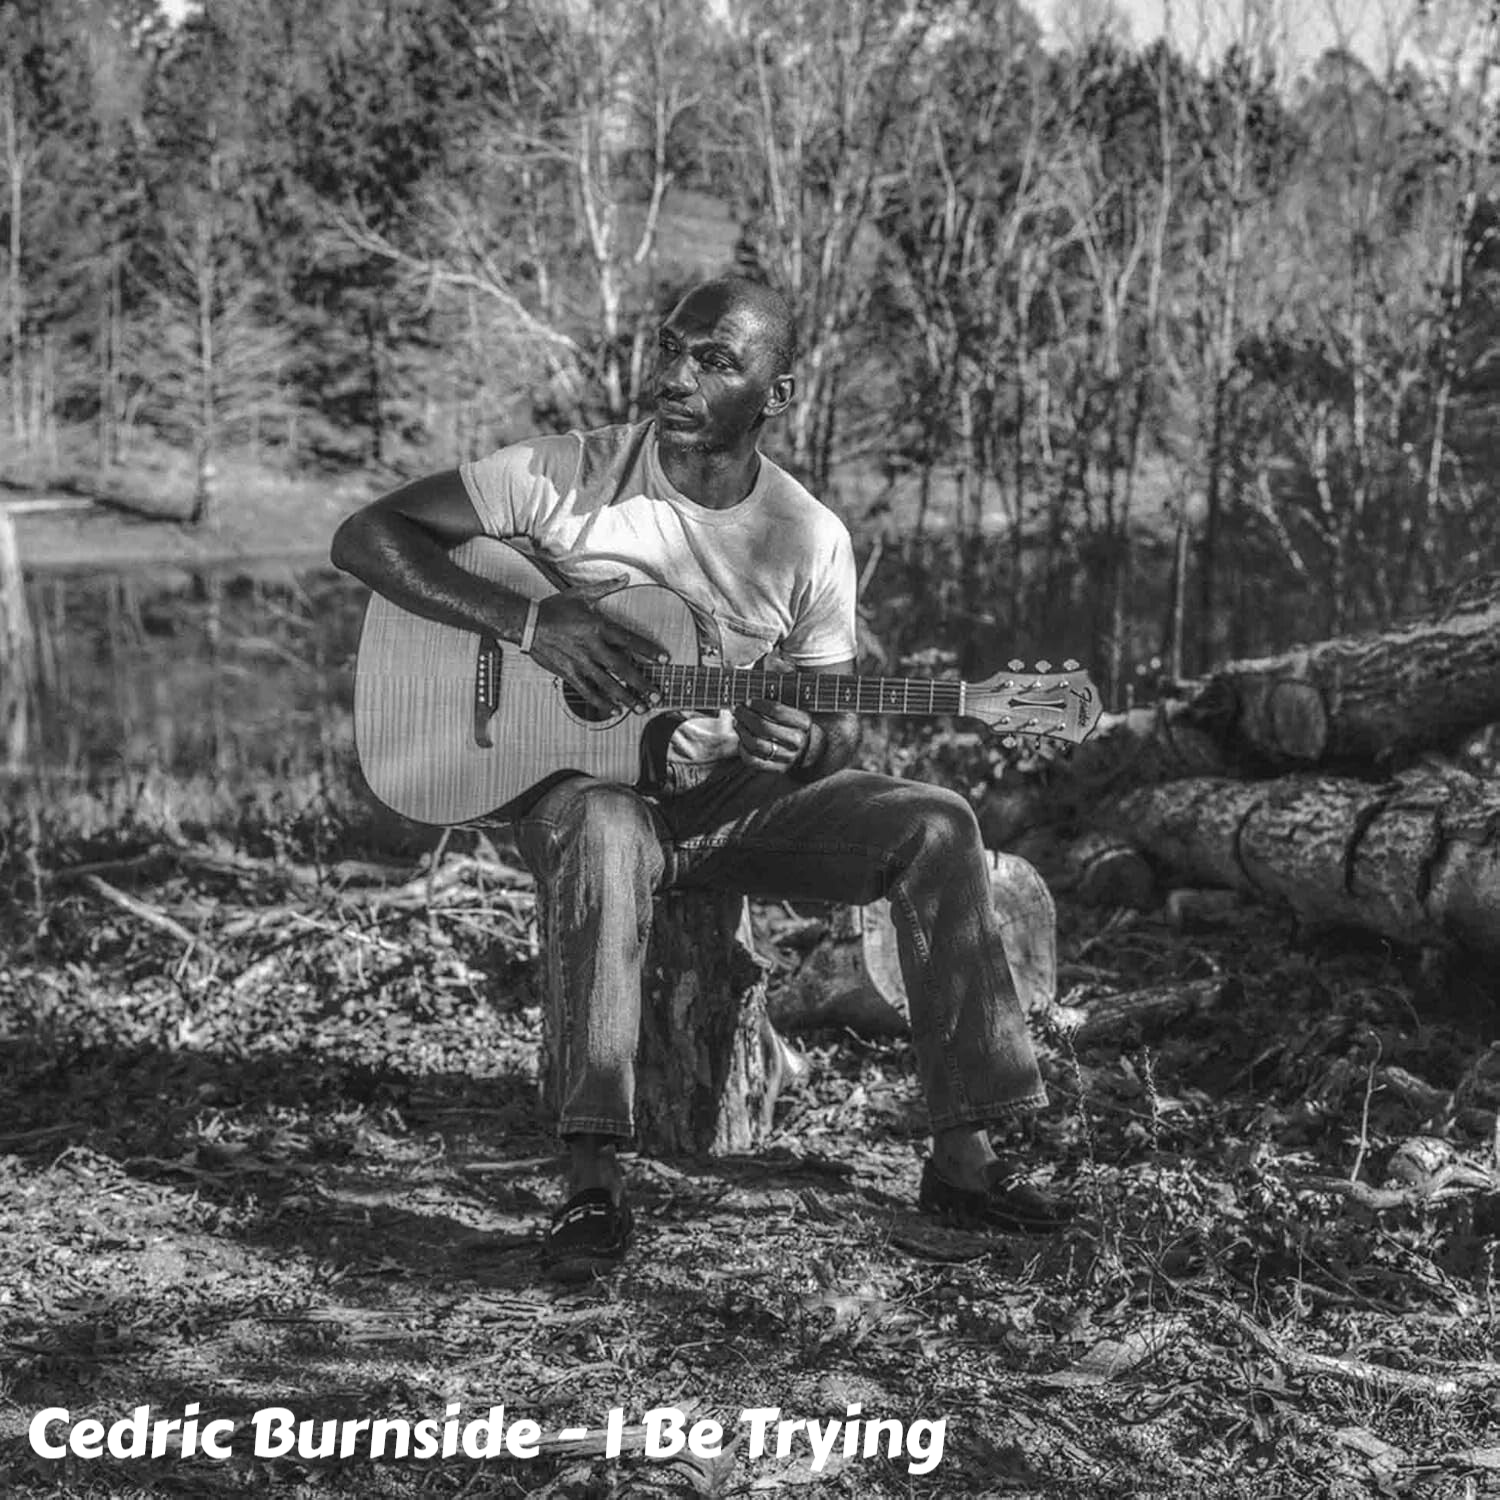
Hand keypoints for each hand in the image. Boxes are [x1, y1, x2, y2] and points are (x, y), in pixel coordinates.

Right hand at [527, 576, 665, 715]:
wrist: (528, 624)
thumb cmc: (555, 608)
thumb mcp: (581, 594)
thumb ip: (606, 587)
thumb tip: (626, 577)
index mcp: (598, 627)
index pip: (630, 640)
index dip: (649, 650)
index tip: (665, 660)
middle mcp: (592, 647)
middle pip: (623, 669)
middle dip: (642, 684)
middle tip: (657, 696)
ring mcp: (580, 662)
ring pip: (608, 685)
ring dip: (626, 698)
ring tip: (641, 708)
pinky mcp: (569, 673)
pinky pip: (588, 692)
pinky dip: (602, 703)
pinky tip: (615, 711)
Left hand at [733, 695, 818, 772]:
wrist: (810, 751)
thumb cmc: (796, 726)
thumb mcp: (794, 712)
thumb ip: (777, 706)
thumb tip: (749, 702)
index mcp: (803, 723)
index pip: (777, 711)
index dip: (758, 705)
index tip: (748, 701)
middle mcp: (797, 740)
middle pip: (764, 727)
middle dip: (745, 716)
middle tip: (737, 710)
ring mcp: (788, 756)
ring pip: (756, 744)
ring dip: (742, 732)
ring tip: (737, 723)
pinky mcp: (778, 769)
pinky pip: (753, 760)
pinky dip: (743, 749)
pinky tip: (741, 740)